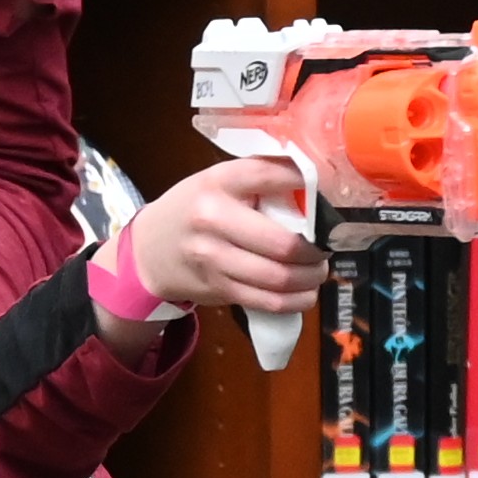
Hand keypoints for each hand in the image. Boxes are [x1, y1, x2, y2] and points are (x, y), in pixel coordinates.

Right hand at [115, 159, 327, 316]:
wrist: (149, 251)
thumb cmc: (193, 210)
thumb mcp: (215, 182)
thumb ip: (256, 182)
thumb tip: (314, 186)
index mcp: (218, 182)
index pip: (268, 176)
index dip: (306, 182)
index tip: (329, 190)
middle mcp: (213, 219)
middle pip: (283, 242)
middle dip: (316, 250)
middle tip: (326, 248)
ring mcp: (214, 258)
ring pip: (279, 277)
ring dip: (311, 278)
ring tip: (318, 270)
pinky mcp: (219, 288)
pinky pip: (268, 301)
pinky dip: (296, 300)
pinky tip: (305, 292)